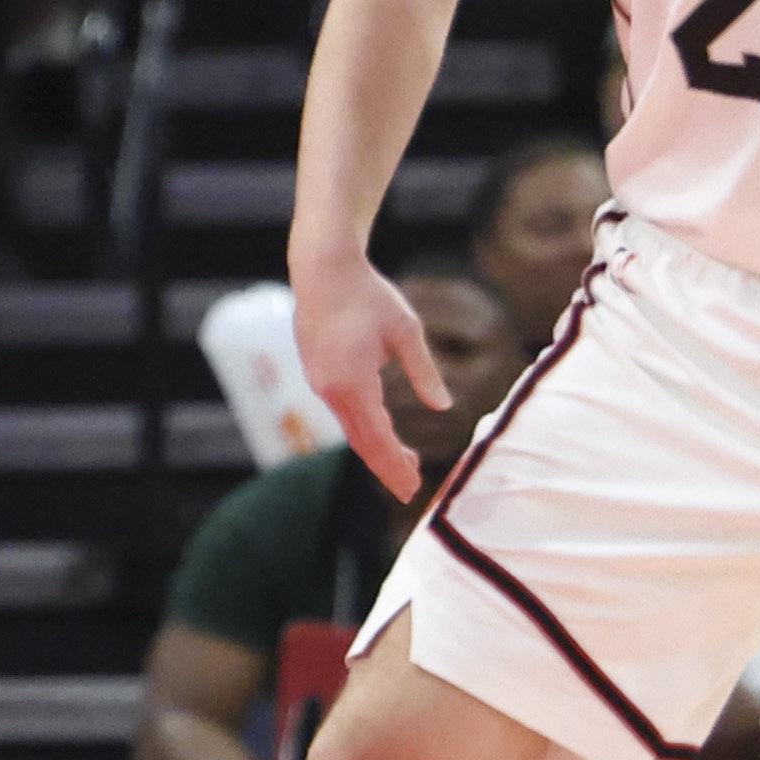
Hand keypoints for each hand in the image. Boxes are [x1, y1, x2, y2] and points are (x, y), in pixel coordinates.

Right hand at [279, 248, 455, 501]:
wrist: (322, 268)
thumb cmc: (367, 295)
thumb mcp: (405, 331)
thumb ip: (424, 372)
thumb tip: (443, 407)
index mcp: (353, 383)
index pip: (378, 438)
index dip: (396, 466)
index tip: (414, 489)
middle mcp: (331, 389)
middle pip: (361, 441)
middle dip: (386, 467)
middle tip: (410, 491)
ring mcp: (319, 382)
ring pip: (350, 427)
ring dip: (376, 447)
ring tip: (406, 462)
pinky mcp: (316, 372)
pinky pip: (342, 411)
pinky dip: (363, 428)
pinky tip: (381, 428)